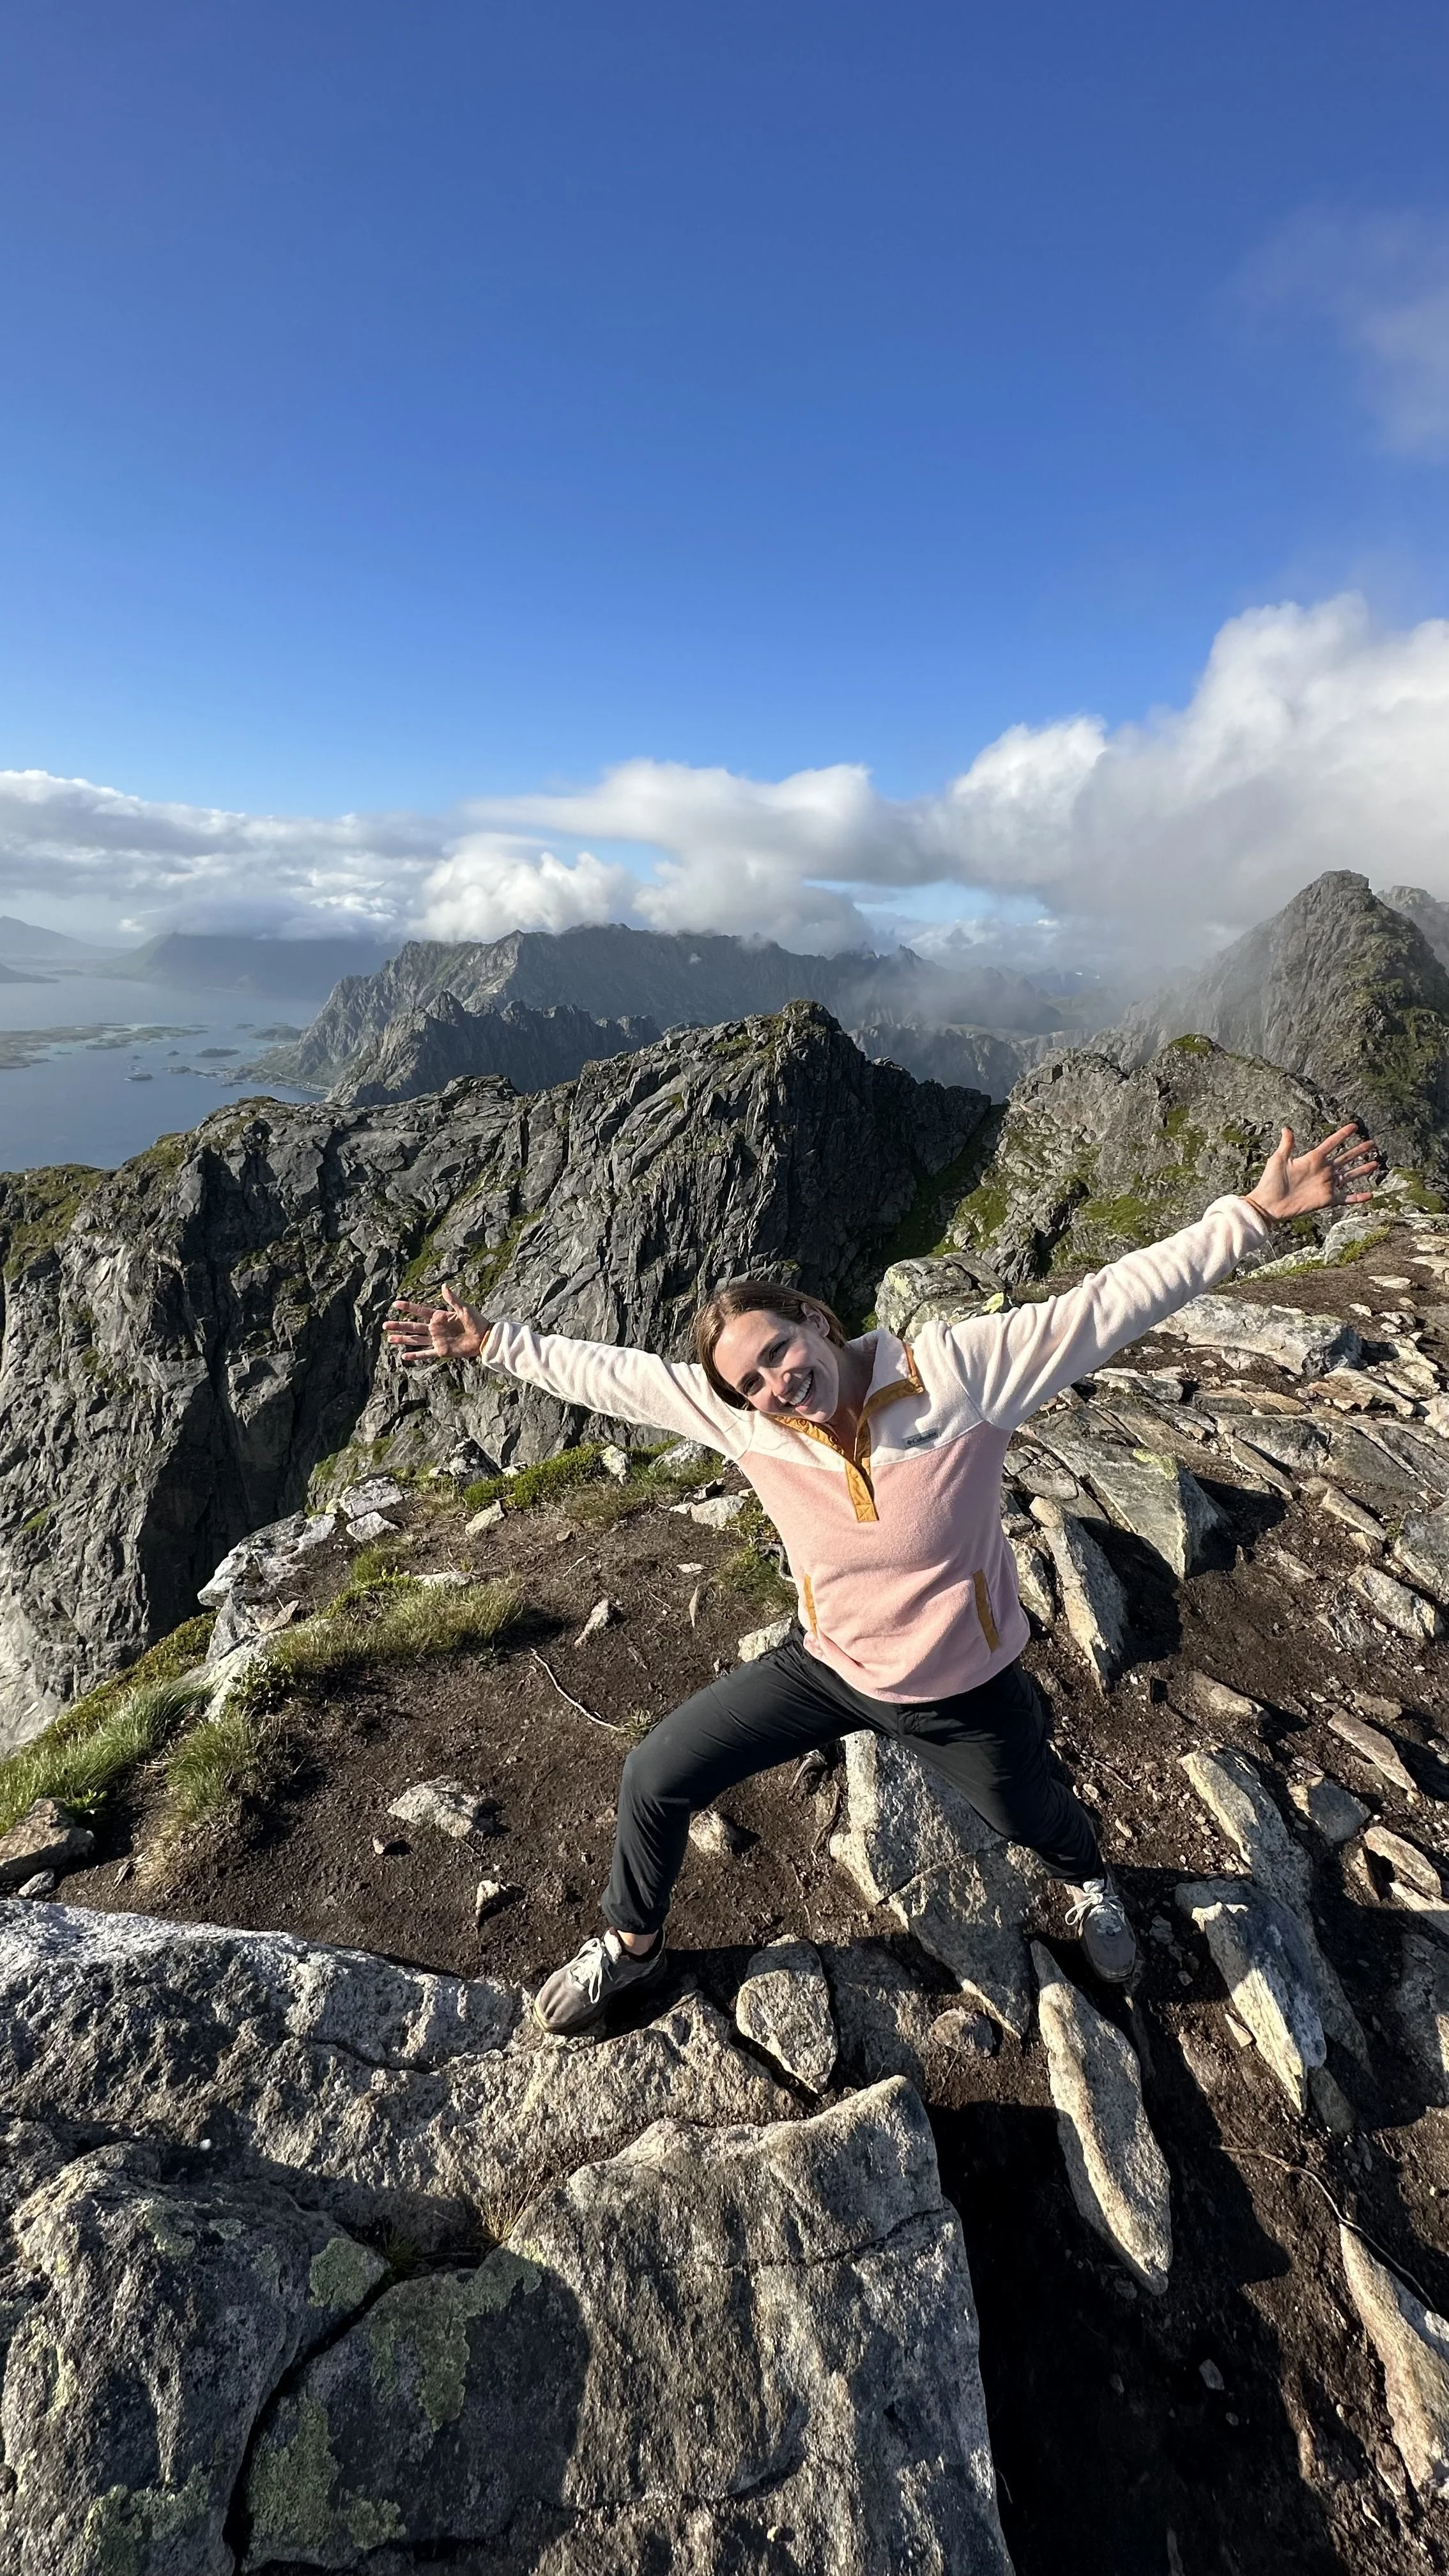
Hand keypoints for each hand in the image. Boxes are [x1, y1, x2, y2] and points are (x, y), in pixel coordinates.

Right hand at [383, 1281, 488, 1365]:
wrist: (484, 1338)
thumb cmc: (477, 1321)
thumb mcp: (465, 1308)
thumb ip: (453, 1299)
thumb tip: (444, 1286)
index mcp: (439, 1316)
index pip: (420, 1311)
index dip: (408, 1307)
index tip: (395, 1304)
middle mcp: (435, 1328)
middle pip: (413, 1326)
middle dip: (399, 1325)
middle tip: (384, 1324)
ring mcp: (437, 1340)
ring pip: (415, 1340)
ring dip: (402, 1339)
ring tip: (389, 1338)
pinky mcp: (441, 1351)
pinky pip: (425, 1353)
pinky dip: (415, 1355)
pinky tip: (404, 1356)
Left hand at [1244, 1124, 1381, 1224]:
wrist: (1269, 1204)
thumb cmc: (1271, 1182)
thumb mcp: (1278, 1160)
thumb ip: (1287, 1145)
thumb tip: (1286, 1128)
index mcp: (1312, 1159)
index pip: (1331, 1144)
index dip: (1342, 1135)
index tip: (1354, 1126)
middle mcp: (1322, 1171)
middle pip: (1345, 1158)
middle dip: (1358, 1151)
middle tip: (1372, 1143)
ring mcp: (1326, 1185)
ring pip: (1349, 1175)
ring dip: (1362, 1169)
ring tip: (1375, 1163)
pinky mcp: (1326, 1199)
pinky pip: (1345, 1197)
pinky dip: (1358, 1197)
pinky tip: (1370, 1194)